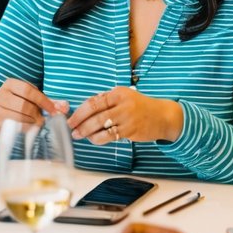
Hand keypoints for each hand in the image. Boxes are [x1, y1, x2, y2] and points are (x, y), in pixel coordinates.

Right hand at [0, 78, 68, 139]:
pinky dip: (25, 129)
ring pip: (19, 118)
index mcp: (10, 84)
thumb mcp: (30, 97)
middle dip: (37, 114)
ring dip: (32, 122)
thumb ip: (48, 101)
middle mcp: (0, 96)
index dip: (44, 101)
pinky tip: (29, 128)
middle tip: (43, 119)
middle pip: (24, 106)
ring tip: (36, 122)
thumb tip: (64, 107)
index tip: (54, 110)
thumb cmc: (18, 103)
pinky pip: (14, 128)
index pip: (28, 90)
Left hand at [68, 87, 182, 143]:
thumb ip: (107, 102)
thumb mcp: (124, 98)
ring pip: (100, 125)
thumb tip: (84, 111)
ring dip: (87, 132)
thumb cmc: (140, 107)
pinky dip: (98, 139)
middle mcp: (122, 103)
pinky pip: (109, 136)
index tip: (70, 118)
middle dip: (80, 122)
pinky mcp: (131, 130)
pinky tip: (94, 139)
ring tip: (79, 135)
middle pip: (95, 113)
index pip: (94, 101)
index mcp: (118, 93)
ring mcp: (127, 117)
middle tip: (72, 129)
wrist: (162, 116)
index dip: (79, 111)